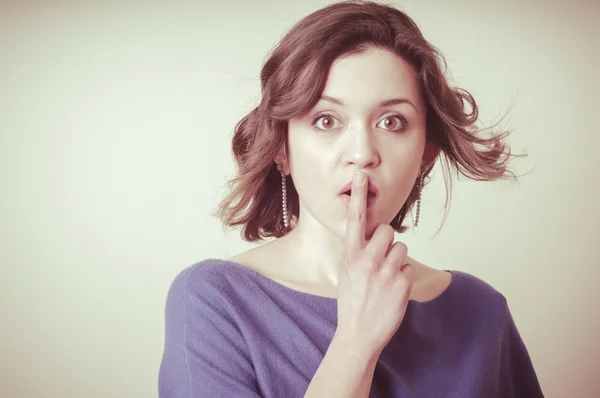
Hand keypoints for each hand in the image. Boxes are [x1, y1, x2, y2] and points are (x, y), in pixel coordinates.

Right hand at [336, 171, 415, 354]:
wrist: (358, 334)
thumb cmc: (351, 301)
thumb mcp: (345, 272)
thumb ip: (357, 251)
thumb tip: (372, 235)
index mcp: (349, 255)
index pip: (354, 219)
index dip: (358, 196)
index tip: (361, 176)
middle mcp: (366, 260)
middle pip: (388, 230)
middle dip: (388, 242)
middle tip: (381, 260)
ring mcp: (385, 272)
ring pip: (402, 248)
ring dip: (397, 261)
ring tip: (386, 279)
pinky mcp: (402, 284)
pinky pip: (410, 268)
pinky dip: (404, 279)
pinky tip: (393, 292)